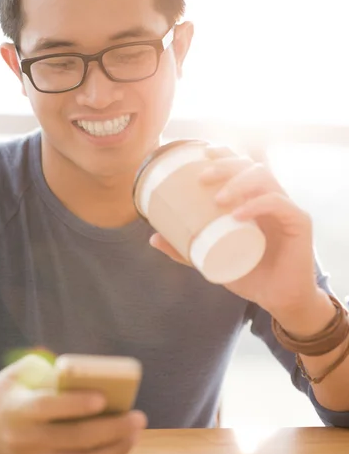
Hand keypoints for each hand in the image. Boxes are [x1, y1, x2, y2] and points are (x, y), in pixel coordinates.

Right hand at [0, 356, 146, 453]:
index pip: (48, 408)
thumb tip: (87, 369)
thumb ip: (50, 365)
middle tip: (138, 417)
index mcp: (19, 408)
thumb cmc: (10, 388)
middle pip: (74, 439)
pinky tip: (122, 447)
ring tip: (135, 432)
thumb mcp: (22, 369)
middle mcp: (25, 439)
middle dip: (112, 429)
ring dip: (115, 449)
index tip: (103, 398)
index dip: (76, 404)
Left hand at [150, 151, 319, 316]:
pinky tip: (239, 214)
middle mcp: (271, 197)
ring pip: (266, 179)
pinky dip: (258, 205)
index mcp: (253, 198)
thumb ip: (185, 250)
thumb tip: (153, 237)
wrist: (278, 299)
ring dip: (239, 182)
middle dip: (225, 165)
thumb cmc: (249, 274)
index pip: (241, 165)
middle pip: (251, 166)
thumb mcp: (211, 259)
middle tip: (202, 178)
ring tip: (217, 198)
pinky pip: (280, 205)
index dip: (224, 153)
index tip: (202, 154)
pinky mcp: (300, 223)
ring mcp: (286, 208)